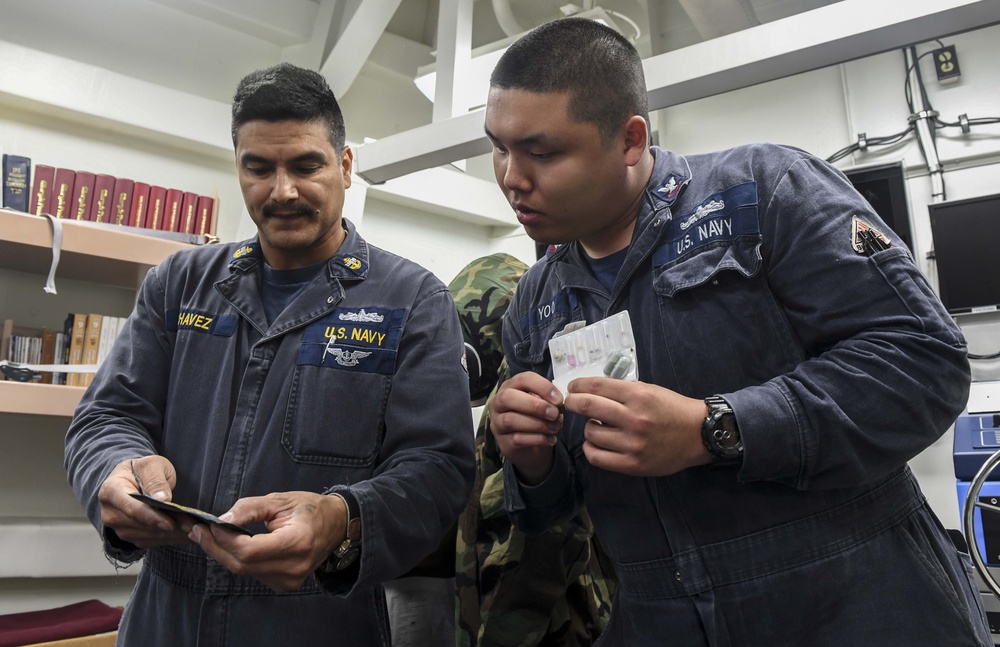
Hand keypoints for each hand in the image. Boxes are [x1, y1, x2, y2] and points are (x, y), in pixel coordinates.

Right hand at [97, 455, 188, 546]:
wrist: (132, 479)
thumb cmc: (142, 470)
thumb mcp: (152, 465)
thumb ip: (156, 480)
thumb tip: (162, 499)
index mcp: (111, 490)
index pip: (132, 508)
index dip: (151, 517)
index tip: (170, 523)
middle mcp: (111, 513)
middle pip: (140, 525)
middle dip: (168, 527)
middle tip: (192, 526)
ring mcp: (118, 528)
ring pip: (147, 536)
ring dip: (171, 535)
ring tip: (194, 529)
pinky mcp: (130, 536)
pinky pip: (150, 541)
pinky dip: (169, 538)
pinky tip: (185, 533)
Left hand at [187, 491, 345, 591]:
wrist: (336, 526)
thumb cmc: (310, 509)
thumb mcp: (281, 500)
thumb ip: (250, 508)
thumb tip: (222, 518)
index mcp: (297, 542)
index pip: (250, 550)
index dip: (225, 539)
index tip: (209, 525)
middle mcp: (294, 567)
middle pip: (243, 564)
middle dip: (216, 547)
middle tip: (198, 531)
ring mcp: (290, 580)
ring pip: (244, 571)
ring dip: (223, 554)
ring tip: (208, 535)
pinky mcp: (284, 585)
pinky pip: (253, 574)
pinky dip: (238, 560)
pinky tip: (228, 546)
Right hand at [488, 371, 563, 484]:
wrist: (532, 447)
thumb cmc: (537, 418)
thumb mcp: (544, 405)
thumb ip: (549, 400)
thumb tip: (558, 403)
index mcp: (510, 387)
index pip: (522, 379)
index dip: (542, 387)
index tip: (559, 399)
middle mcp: (498, 403)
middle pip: (508, 397)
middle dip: (534, 405)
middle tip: (554, 414)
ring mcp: (497, 424)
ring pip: (511, 420)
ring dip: (538, 424)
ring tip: (555, 428)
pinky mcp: (503, 443)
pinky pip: (518, 439)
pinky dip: (538, 439)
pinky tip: (551, 439)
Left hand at [564, 378, 710, 475]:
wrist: (698, 434)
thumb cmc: (672, 409)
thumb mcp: (649, 390)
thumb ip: (621, 391)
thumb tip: (589, 390)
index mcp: (638, 395)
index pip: (595, 386)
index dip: (577, 386)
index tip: (572, 387)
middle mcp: (634, 418)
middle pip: (586, 406)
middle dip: (571, 402)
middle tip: (569, 403)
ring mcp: (633, 443)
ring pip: (590, 433)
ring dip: (588, 427)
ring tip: (597, 426)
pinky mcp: (633, 465)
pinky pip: (597, 457)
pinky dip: (591, 448)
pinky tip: (597, 443)